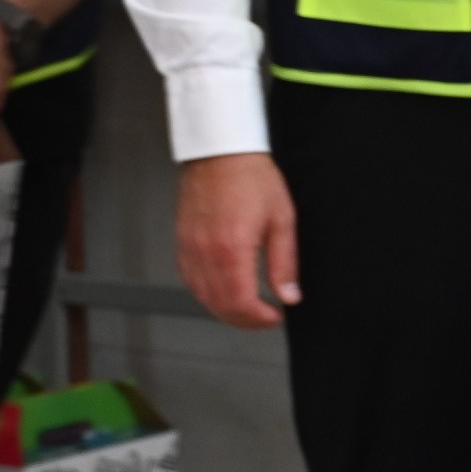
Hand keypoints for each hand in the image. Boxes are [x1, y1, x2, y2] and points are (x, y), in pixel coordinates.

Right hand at [176, 152, 299, 329]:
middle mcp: (205, 251)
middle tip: (265, 317)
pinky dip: (206, 293)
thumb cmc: (251, 176)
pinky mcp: (182, 241)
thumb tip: (289, 295)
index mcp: (232, 248)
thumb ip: (284, 263)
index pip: (241, 303)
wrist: (221, 151)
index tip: (276, 317)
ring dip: (225, 310)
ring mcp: (189, 247)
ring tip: (248, 308)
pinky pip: (190, 279)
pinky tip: (223, 291)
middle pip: (220, 306)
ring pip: (202, 296)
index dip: (260, 319)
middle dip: (245, 320)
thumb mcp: (282, 219)